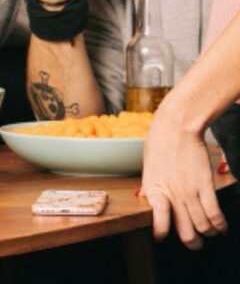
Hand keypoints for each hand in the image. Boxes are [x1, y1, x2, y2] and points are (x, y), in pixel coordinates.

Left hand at [141, 107, 226, 249]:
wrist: (177, 128)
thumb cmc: (159, 144)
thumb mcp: (149, 169)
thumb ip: (151, 188)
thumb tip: (151, 201)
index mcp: (154, 191)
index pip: (158, 220)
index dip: (161, 233)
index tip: (161, 238)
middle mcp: (172, 195)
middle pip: (185, 231)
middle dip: (192, 242)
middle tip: (195, 243)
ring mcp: (190, 191)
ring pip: (203, 225)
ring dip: (208, 234)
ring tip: (210, 234)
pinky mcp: (205, 185)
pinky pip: (215, 213)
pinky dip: (220, 225)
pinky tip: (222, 228)